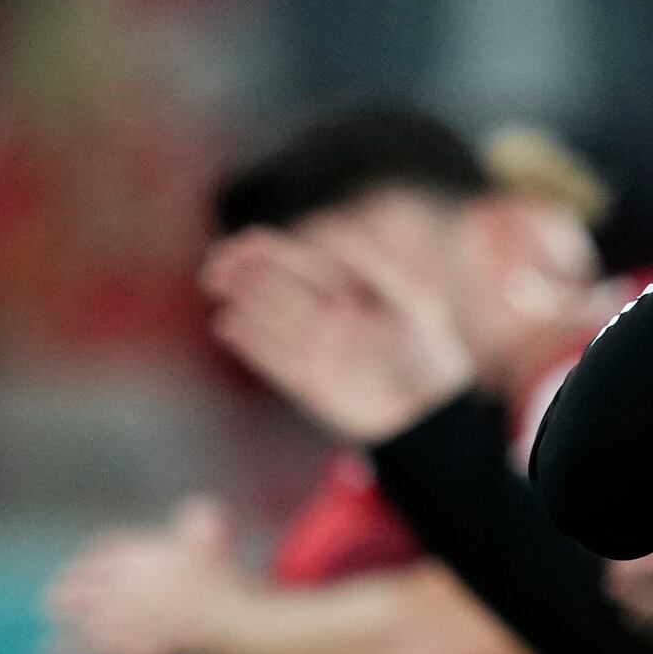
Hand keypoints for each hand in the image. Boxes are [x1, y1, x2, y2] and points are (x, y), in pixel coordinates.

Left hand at [43, 501, 239, 653]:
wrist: (209, 620)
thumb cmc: (216, 577)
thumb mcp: (208, 531)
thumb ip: (197, 517)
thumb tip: (198, 509)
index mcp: (129, 555)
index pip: (101, 554)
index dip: (90, 562)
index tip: (83, 567)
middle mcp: (112, 584)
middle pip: (79, 585)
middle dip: (68, 591)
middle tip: (56, 599)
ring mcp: (109, 617)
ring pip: (76, 618)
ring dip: (62, 621)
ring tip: (50, 632)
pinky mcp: (113, 649)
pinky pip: (83, 652)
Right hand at [200, 226, 475, 444]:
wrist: (435, 417)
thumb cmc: (432, 355)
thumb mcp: (413, 304)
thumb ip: (374, 270)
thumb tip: (334, 236)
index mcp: (349, 290)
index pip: (300, 262)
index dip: (270, 251)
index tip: (246, 243)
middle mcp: (326, 316)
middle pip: (275, 287)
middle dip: (244, 273)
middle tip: (217, 266)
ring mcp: (316, 349)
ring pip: (269, 320)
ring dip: (242, 303)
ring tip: (219, 285)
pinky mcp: (308, 383)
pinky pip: (271, 360)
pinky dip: (249, 343)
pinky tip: (228, 325)